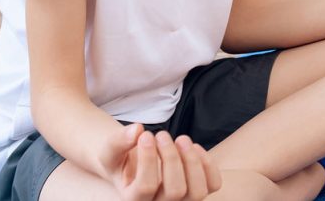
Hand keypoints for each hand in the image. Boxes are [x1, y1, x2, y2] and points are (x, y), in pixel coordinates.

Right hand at [100, 126, 221, 200]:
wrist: (132, 166)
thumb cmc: (121, 160)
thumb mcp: (111, 151)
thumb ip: (118, 142)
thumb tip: (137, 129)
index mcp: (134, 200)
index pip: (146, 187)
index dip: (148, 159)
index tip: (146, 135)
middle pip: (175, 191)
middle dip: (171, 157)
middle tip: (161, 134)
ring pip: (197, 192)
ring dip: (192, 161)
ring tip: (180, 139)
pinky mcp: (197, 191)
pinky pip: (213, 184)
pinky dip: (207, 164)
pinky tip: (192, 147)